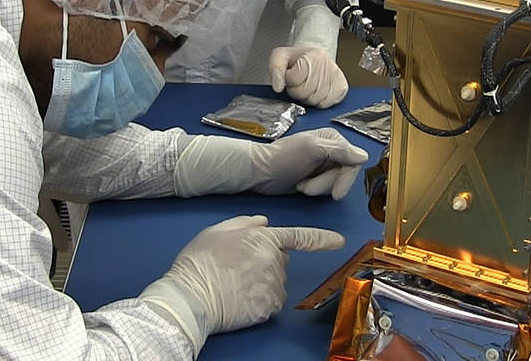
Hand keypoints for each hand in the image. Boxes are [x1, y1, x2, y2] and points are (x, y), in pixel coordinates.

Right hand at [139, 215, 343, 352]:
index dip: (322, 238)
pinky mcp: (268, 308)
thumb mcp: (217, 231)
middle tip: (236, 267)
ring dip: (261, 282)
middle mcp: (274, 261)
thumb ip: (244, 223)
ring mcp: (272, 286)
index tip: (339, 241)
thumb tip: (264, 222)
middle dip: (266, 261)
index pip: (299, 236)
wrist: (190, 297)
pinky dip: (259, 301)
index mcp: (263, 239)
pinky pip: (270, 302)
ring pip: (275, 282)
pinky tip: (239, 298)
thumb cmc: (199, 262)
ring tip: (234, 284)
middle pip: (280, 260)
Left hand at [250, 127, 367, 198]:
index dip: (345, 179)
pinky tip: (302, 186)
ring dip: (318, 188)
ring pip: (337, 184)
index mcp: (332, 139)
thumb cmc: (281, 158)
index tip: (335, 193)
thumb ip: (339, 151)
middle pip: (346, 175)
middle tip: (306, 185)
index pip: (354, 161)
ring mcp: (325, 165)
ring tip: (301, 184)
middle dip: (325, 184)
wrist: (260, 173)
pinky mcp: (318, 178)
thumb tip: (364, 156)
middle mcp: (332, 151)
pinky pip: (328, 190)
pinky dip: (316, 191)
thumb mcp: (311, 149)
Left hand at [269, 46, 347, 108]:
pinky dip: (318, 102)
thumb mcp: (281, 56)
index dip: (289, 80)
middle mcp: (327, 66)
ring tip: (307, 86)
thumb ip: (275, 69)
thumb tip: (278, 87)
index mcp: (313, 56)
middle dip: (297, 91)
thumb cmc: (298, 58)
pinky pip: (325, 104)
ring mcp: (336, 77)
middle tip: (299, 83)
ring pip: (314, 100)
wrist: (314, 57)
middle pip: (304, 91)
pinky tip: (316, 92)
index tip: (291, 75)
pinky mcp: (341, 88)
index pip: (294, 79)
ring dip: (307, 97)